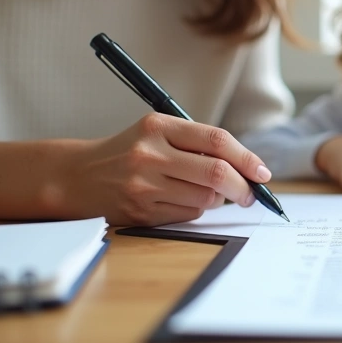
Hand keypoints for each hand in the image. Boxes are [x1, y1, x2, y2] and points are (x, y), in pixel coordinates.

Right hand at [56, 113, 271, 225]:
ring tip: (208, 193)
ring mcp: (144, 185)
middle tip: (252, 194)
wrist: (78, 176)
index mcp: (158, 127)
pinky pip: (188, 215)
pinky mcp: (140, 211)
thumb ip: (197, 143)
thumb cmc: (129, 152)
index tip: (263, 172)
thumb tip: (247, 167)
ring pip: (205, 198)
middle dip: (243, 187)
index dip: (247, 157)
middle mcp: (150, 154)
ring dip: (218, 200)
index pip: (216, 140)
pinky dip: (196, 210)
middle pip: (216, 173)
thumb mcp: (157, 133)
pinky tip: (181, 200)